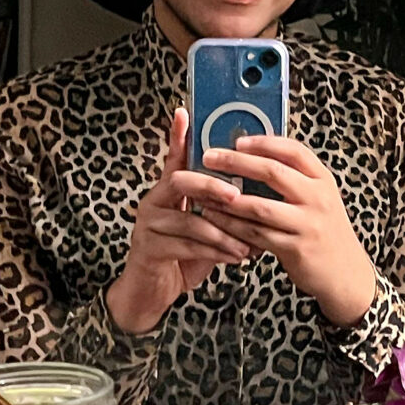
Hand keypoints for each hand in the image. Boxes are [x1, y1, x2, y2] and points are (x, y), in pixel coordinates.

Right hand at [104, 108, 255, 335]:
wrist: (153, 292)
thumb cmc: (182, 255)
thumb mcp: (202, 227)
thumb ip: (218, 209)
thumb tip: (256, 195)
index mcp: (167, 190)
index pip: (174, 156)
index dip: (178, 135)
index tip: (184, 112)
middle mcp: (154, 201)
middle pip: (180, 181)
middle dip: (211, 186)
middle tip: (237, 195)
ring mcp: (149, 224)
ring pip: (189, 220)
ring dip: (223, 232)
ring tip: (248, 243)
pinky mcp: (150, 248)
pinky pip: (188, 246)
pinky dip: (216, 252)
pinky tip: (236, 257)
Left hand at [198, 135, 377, 329]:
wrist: (345, 273)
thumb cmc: (324, 230)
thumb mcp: (319, 198)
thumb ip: (295, 179)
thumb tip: (252, 156)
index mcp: (323, 180)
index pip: (293, 151)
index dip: (263, 142)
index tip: (237, 140)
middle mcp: (318, 198)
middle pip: (273, 172)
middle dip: (236, 163)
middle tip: (209, 157)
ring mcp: (307, 224)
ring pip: (259, 206)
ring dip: (227, 199)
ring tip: (204, 192)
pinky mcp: (295, 248)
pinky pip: (256, 234)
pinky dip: (232, 226)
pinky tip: (216, 220)